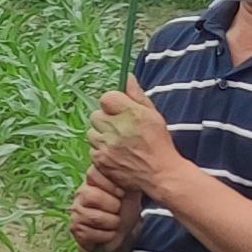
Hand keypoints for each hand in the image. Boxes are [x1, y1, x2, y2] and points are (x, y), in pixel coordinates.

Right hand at [68, 173, 128, 251]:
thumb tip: (134, 169)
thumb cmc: (126, 210)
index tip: (123, 194)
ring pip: (95, 218)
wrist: (124, 234)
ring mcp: (77, 211)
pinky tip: (109, 232)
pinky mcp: (76, 229)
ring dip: (112, 223)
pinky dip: (106, 236)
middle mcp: (81, 193)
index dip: (113, 187)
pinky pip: (91, 233)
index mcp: (94, 180)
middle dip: (114, 207)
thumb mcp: (131, 191)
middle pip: (93, 197)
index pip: (94, 175)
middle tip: (119, 211)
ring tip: (115, 223)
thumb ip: (128, 179)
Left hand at [93, 87, 185, 203]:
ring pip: (92, 132)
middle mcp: (115, 128)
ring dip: (102, 135)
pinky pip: (92, 149)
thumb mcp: (152, 115)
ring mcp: (106, 145)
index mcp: (130, 113)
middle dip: (106, 119)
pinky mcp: (100, 160)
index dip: (112, 103)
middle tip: (120, 128)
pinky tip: (115, 154)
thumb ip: (137, 95)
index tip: (120, 110)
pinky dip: (101, 150)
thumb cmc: (159, 143)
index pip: (106, 98)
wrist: (160, 174)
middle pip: (96, 115)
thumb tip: (127, 77)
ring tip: (118, 142)